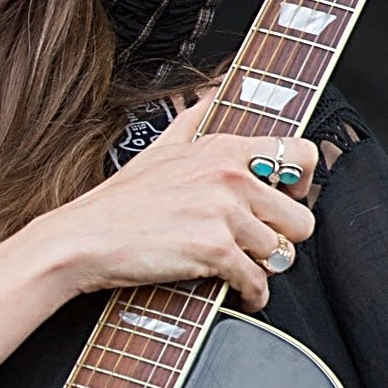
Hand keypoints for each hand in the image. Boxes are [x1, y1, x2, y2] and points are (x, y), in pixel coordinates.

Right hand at [13, 94, 319, 309]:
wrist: (85, 238)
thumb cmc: (119, 202)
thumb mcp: (160, 147)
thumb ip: (194, 120)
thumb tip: (212, 92)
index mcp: (224, 150)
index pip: (300, 154)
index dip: (302, 184)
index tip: (288, 197)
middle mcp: (231, 178)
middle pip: (300, 217)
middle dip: (283, 237)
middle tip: (261, 244)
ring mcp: (224, 214)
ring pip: (280, 253)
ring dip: (263, 268)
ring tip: (242, 270)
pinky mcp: (215, 251)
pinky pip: (257, 281)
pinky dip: (252, 295)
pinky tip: (238, 293)